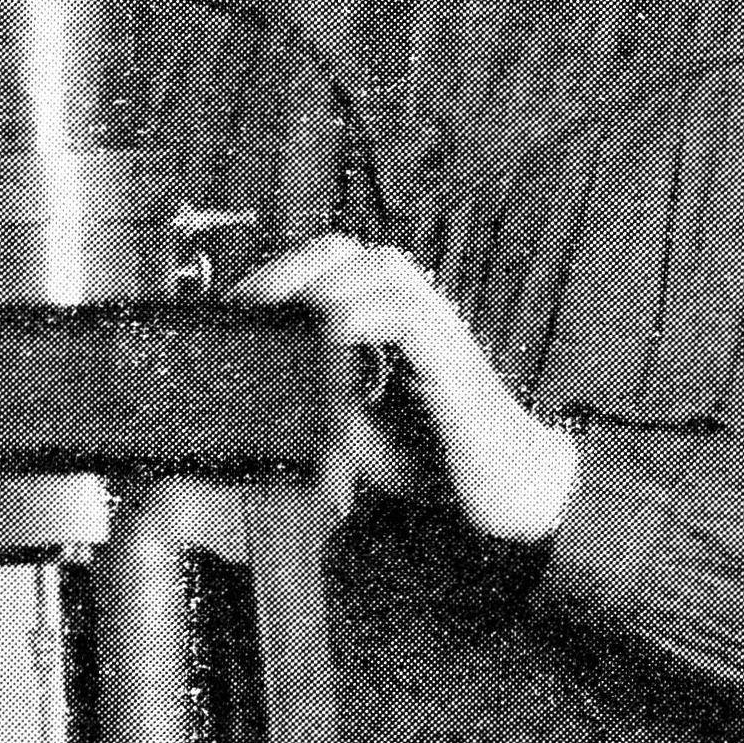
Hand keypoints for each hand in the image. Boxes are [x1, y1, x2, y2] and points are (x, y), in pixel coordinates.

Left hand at [236, 237, 580, 545]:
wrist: (508, 491)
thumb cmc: (437, 458)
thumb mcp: (356, 429)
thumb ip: (319, 398)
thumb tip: (264, 387)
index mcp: (389, 317)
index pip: (327, 265)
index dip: (277, 275)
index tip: (235, 308)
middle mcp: (414, 308)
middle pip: (343, 250)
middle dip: (287, 271)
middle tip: (247, 309)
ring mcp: (436, 326)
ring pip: (374, 267)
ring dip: (318, 287)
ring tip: (279, 318)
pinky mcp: (452, 356)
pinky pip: (402, 315)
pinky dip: (358, 320)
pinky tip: (327, 339)